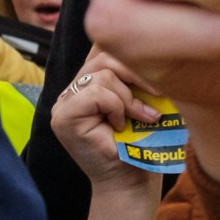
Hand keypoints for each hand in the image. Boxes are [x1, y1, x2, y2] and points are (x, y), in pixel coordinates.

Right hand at [49, 52, 161, 189]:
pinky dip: (116, 107)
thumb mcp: (144, 98)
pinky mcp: (63, 116)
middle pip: (104, 56)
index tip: (156, 79)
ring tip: (141, 118)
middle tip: (157, 98)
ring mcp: (63, 103)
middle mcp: (72, 90)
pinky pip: (96, 93)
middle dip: (136, 75)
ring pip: (101, 74)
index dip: (131, 56)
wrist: (132, 183)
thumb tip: (148, 37)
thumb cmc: (142, 143)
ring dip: (129, 97)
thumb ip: (135, 73)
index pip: (104, 49)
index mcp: (88, 83)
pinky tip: (119, 125)